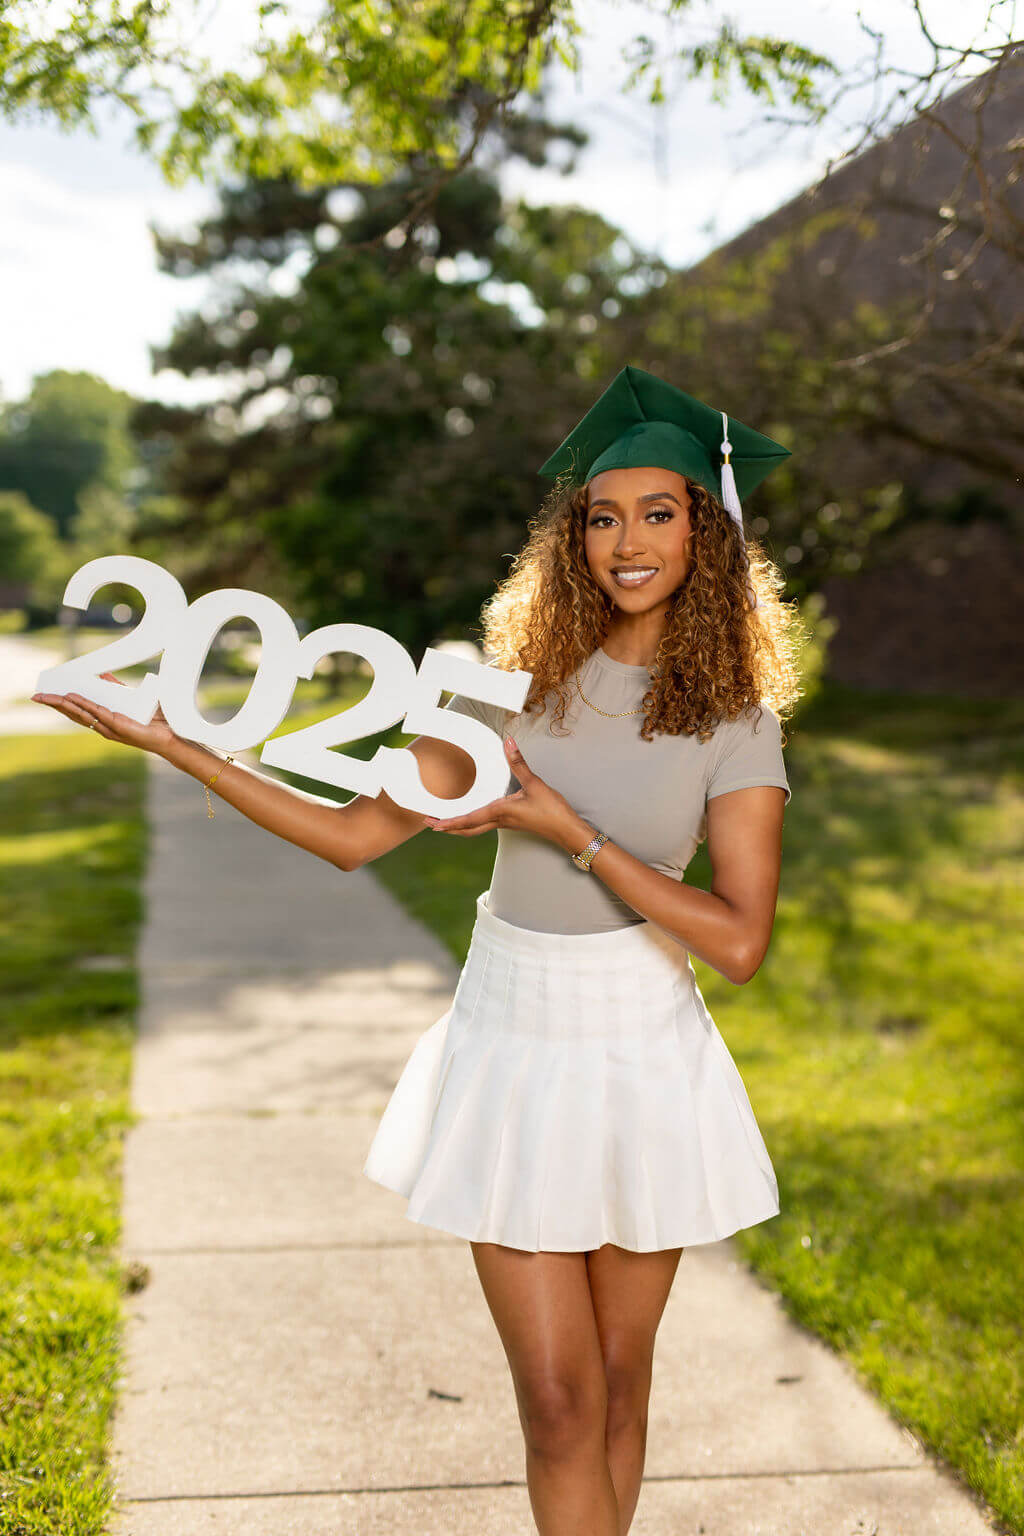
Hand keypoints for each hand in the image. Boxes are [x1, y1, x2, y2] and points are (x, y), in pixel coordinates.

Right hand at [31, 671, 177, 756]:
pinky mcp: (119, 727)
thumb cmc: (154, 719)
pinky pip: (98, 713)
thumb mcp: (133, 698)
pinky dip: (84, 705)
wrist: (172, 733)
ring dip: (63, 704)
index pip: (78, 712)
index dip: (61, 704)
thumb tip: (104, 675)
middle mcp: (104, 726)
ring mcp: (110, 728)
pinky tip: (72, 698)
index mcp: (105, 720)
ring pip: (81, 714)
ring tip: (46, 697)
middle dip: (54, 704)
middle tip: (36, 696)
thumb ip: (117, 687)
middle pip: (73, 714)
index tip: (45, 695)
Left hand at [422, 737, 588, 852]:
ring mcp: (505, 824)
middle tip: (429, 824)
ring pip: (475, 829)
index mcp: (500, 811)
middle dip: (448, 827)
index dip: (450, 822)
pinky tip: (471, 816)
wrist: (567, 830)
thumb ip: (519, 763)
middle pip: (467, 829)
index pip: (469, 819)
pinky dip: (471, 823)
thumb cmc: (552, 810)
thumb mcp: (535, 784)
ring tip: (444, 822)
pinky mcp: (512, 823)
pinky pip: (485, 825)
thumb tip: (508, 743)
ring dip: (458, 826)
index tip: (433, 824)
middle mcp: (499, 820)